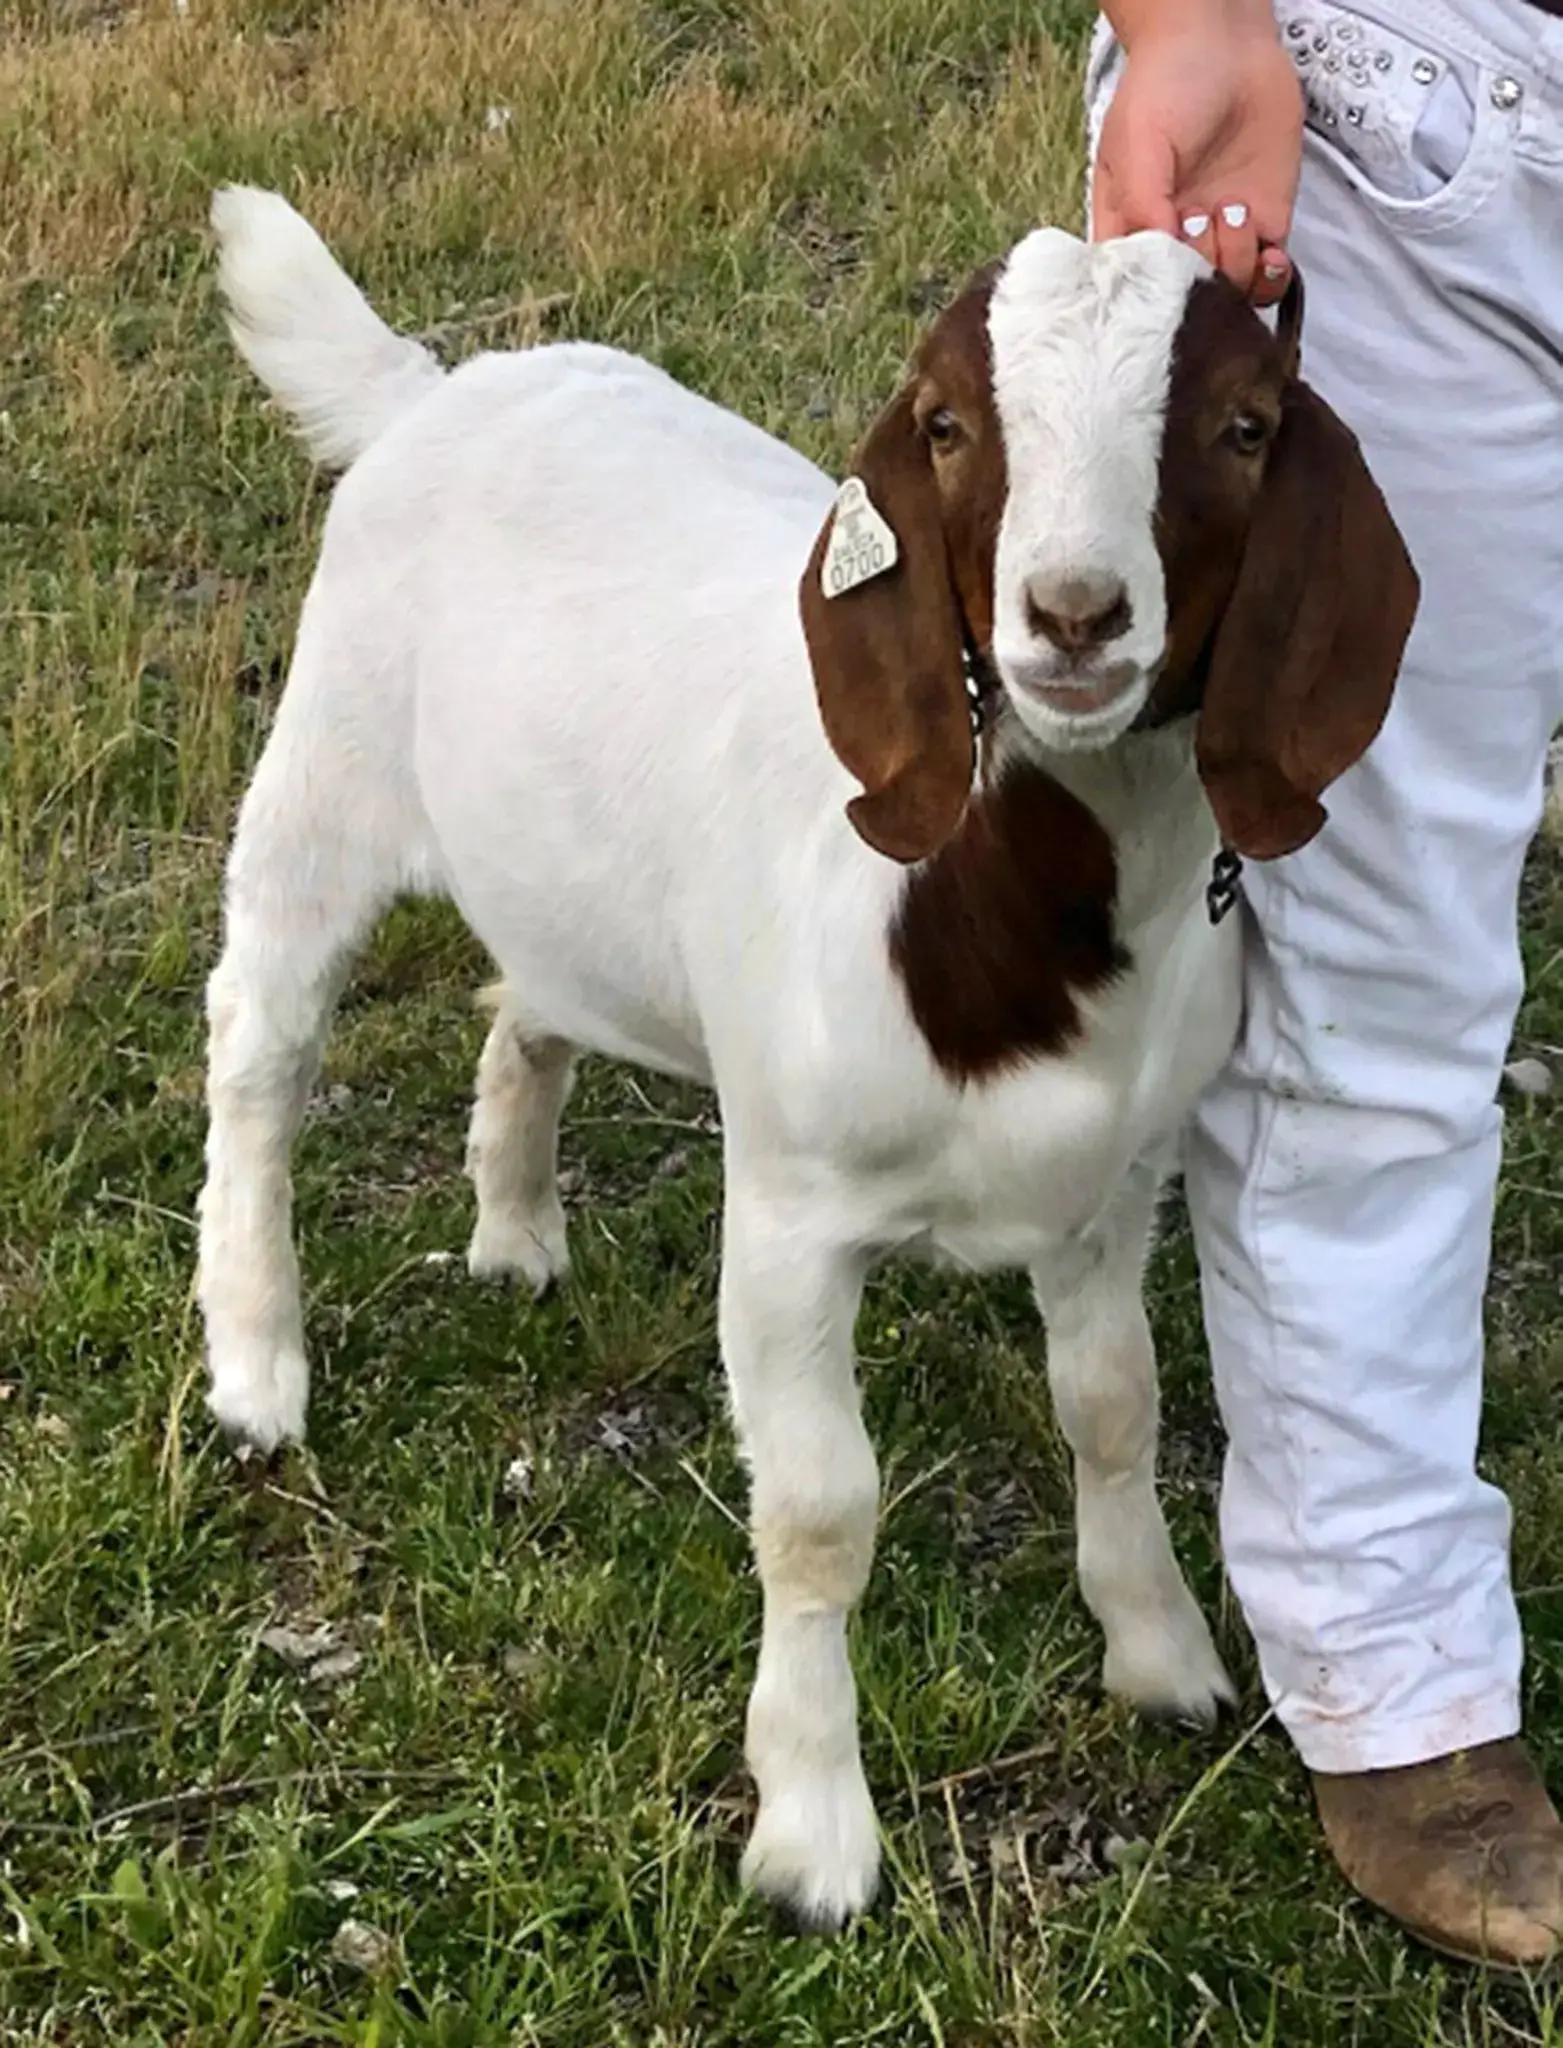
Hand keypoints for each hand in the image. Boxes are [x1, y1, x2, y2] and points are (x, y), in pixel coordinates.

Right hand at [1093, 17, 1303, 305]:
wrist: (1227, 43)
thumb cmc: (1166, 86)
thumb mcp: (1137, 145)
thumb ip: (1143, 208)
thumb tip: (1162, 263)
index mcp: (1129, 232)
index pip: (1133, 293)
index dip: (1150, 298)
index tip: (1164, 267)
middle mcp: (1172, 243)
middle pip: (1185, 300)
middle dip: (1198, 271)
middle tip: (1198, 217)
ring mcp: (1219, 238)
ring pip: (1228, 295)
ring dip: (1235, 266)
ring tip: (1233, 210)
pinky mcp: (1265, 227)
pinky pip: (1268, 280)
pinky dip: (1271, 277)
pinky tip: (1269, 251)